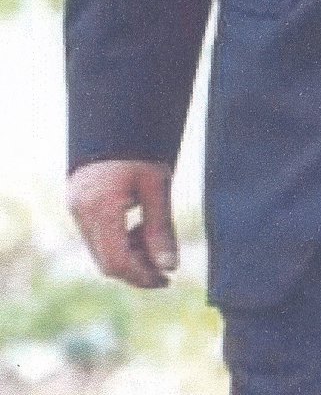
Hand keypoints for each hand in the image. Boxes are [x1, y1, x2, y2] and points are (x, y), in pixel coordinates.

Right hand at [67, 159, 177, 288]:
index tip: (167, 279)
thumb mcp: (157, 185)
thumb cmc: (141, 146)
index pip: (118, 261)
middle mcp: (81, 211)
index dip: (142, 277)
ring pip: (99, 250)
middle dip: (136, 270)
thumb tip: (170, 267)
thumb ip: (161, 228)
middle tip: (164, 270)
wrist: (115, 115)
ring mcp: (75, 207)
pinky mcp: (76, 202)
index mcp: (101, 207)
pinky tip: (138, 229)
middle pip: (106, 261)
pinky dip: (117, 240)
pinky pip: (95, 235)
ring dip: (127, 255)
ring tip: (153, 242)